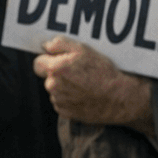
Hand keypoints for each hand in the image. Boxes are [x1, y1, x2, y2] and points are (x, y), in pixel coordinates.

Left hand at [34, 36, 154, 136]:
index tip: (59, 61)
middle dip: (56, 74)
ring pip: (54, 90)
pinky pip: (61, 102)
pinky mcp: (66, 113)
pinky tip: (83, 95)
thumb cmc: (103, 72)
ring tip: (83, 84)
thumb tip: (45, 46)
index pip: (37, 63)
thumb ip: (59, 44)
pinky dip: (69, 99)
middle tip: (76, 72)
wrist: (120, 98)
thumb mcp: (83, 49)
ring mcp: (59, 101)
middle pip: (47, 77)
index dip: (48, 60)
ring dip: (63, 87)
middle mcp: (53, 86)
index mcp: (55, 69)